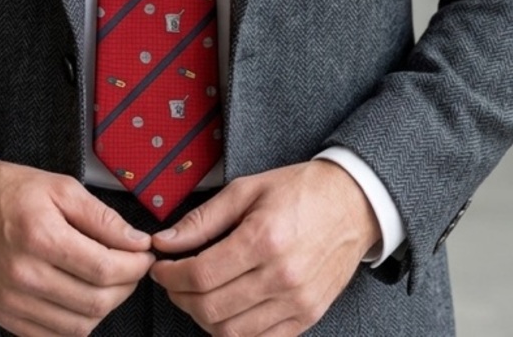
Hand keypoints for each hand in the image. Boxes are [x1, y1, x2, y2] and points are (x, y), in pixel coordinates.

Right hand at [0, 159, 154, 335]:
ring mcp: (11, 301)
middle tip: (132, 266)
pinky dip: (76, 321)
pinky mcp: (4, 316)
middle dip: (126, 286)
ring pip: (79, 326)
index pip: (104, 268)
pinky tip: (81, 295)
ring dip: (105, 306)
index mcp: (40, 236)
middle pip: (96, 301)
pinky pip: (53, 335)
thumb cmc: (10, 191)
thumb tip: (136, 241)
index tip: (145, 254)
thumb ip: (102, 217)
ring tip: (108, 280)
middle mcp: (24, 275)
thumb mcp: (61, 187)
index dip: (135, 265)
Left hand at [150, 161, 380, 335]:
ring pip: (232, 332)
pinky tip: (225, 310)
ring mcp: (297, 302)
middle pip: (211, 307)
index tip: (160, 267)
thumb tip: (165, 241)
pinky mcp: (307, 317)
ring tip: (196, 295)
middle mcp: (281, 276)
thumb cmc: (300, 190)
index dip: (170, 275)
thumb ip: (203, 219)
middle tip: (172, 281)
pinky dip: (234, 332)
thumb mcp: (247, 190)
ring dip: (202, 318)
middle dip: (180, 297)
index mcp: (264, 238)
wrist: (353, 204)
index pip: (201, 273)